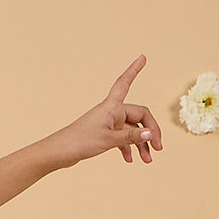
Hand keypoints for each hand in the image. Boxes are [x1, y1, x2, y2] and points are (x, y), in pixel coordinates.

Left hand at [45, 54, 162, 167]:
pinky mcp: (103, 135)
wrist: (59, 153)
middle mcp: (111, 112)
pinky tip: (131, 159)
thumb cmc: (79, 142)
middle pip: (139, 117)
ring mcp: (108, 124)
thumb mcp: (107, 140)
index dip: (134, 70)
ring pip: (131, 131)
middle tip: (158, 148)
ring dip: (140, 144)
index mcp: (112, 106)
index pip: (125, 82)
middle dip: (150, 132)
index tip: (143, 57)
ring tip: (147, 160)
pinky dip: (127, 148)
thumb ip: (130, 137)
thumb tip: (150, 134)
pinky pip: (122, 139)